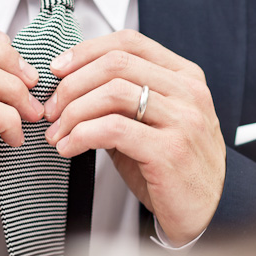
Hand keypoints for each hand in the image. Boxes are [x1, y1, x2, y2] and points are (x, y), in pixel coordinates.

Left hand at [43, 30, 225, 245]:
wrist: (204, 213)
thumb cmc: (173, 167)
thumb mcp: (151, 122)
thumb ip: (121, 99)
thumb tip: (69, 85)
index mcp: (185, 76)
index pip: (129, 42)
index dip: (87, 51)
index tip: (59, 69)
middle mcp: (188, 92)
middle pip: (117, 64)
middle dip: (73, 84)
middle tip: (51, 109)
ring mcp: (184, 120)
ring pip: (113, 93)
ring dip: (73, 112)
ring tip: (57, 133)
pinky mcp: (170, 151)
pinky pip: (114, 130)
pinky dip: (82, 135)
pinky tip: (70, 147)